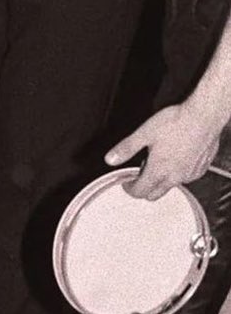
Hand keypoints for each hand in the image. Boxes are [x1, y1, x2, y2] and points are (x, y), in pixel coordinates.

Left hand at [105, 100, 224, 198]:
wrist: (202, 118)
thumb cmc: (174, 123)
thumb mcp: (143, 133)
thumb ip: (126, 149)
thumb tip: (110, 159)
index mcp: (159, 171)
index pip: (141, 191)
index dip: (130, 189)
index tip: (126, 182)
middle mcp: (176, 177)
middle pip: (155, 194)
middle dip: (144, 188)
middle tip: (137, 174)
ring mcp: (189, 175)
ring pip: (170, 186)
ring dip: (160, 180)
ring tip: (154, 161)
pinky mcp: (200, 170)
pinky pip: (184, 179)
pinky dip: (175, 174)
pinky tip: (173, 159)